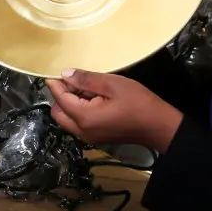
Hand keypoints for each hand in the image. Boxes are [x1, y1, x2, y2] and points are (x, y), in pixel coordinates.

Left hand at [46, 70, 183, 152]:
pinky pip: (78, 124)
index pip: (60, 99)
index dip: (56, 85)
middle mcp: (82, 131)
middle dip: (61, 96)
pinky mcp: (97, 137)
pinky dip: (79, 111)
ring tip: (85, 88)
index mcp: (84, 118)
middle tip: (72, 81)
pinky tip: (92, 99)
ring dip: (70, 104)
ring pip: (67, 120)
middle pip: (59, 113)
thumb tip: (65, 74)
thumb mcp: (113, 84)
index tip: (53, 73)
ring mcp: (89, 137)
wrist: (158, 125)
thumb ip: (86, 79)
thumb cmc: (138, 103)